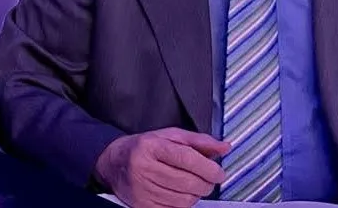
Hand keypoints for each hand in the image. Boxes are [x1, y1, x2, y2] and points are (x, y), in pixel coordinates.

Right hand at [94, 128, 228, 207]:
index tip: (219, 172)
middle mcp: (143, 168)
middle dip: (206, 183)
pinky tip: (179, 193)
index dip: (209, 168)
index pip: (187, 159)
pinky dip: (183, 204)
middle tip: (207, 179)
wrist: (113, 164)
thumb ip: (198, 141)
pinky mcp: (143, 206)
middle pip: (189, 182)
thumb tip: (225, 147)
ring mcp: (142, 189)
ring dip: (195, 195)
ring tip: (191, 185)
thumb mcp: (168, 136)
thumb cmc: (144, 147)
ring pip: (185, 200)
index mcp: (150, 146)